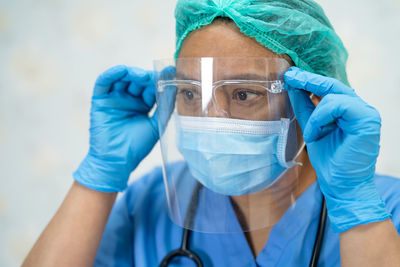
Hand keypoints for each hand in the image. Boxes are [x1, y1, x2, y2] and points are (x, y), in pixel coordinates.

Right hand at [73, 65, 157, 191]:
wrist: (117, 161)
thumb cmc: (136, 147)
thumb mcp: (156, 124)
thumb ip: (165, 106)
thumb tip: (175, 85)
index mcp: (142, 105)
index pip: (150, 88)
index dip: (158, 80)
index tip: (169, 72)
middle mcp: (128, 100)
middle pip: (137, 81)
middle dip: (146, 77)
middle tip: (154, 76)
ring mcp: (114, 99)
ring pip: (122, 79)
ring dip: (131, 73)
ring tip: (141, 76)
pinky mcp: (100, 101)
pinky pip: (104, 83)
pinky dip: (112, 74)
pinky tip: (122, 70)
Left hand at [284, 67, 389, 231]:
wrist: (342, 186)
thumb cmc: (330, 162)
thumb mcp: (312, 129)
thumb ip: (305, 108)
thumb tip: (293, 87)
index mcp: (348, 111)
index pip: (328, 89)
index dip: (309, 80)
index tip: (291, 75)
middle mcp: (359, 109)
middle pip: (332, 85)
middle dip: (308, 79)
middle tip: (290, 76)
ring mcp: (366, 113)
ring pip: (334, 94)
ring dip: (315, 114)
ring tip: (311, 133)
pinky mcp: (367, 120)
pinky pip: (338, 105)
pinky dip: (321, 118)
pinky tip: (315, 134)